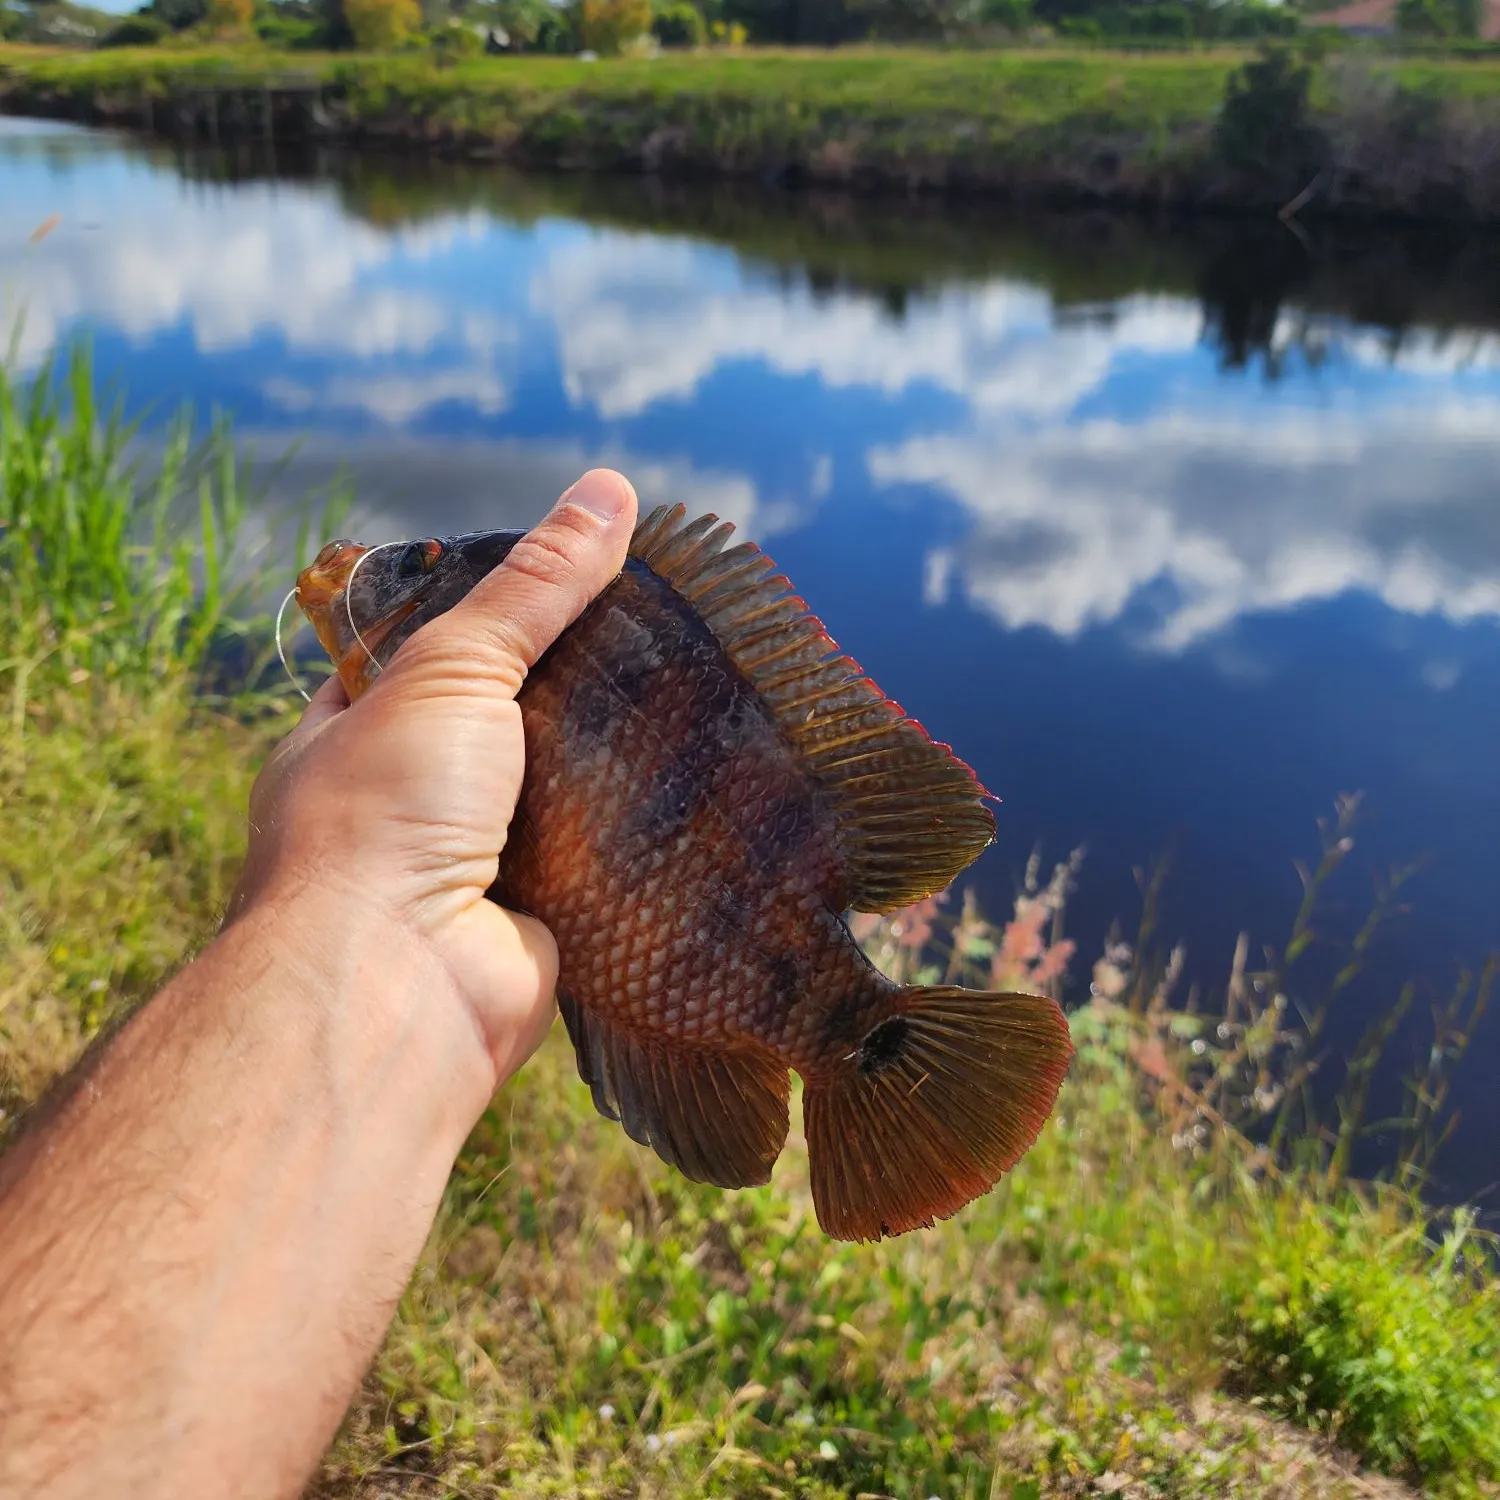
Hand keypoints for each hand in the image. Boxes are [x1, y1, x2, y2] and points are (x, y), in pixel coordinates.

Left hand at [228, 468, 638, 1088]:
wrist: (400, 983)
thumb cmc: (390, 809)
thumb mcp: (454, 667)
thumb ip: (532, 588)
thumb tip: (610, 489)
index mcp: (352, 733)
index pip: (426, 652)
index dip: (494, 614)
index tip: (573, 581)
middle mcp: (406, 800)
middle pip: (505, 721)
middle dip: (571, 691)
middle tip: (658, 637)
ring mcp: (470, 863)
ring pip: (556, 791)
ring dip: (611, 761)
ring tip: (695, 695)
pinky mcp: (537, 917)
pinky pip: (595, 858)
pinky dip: (635, 831)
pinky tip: (698, 786)